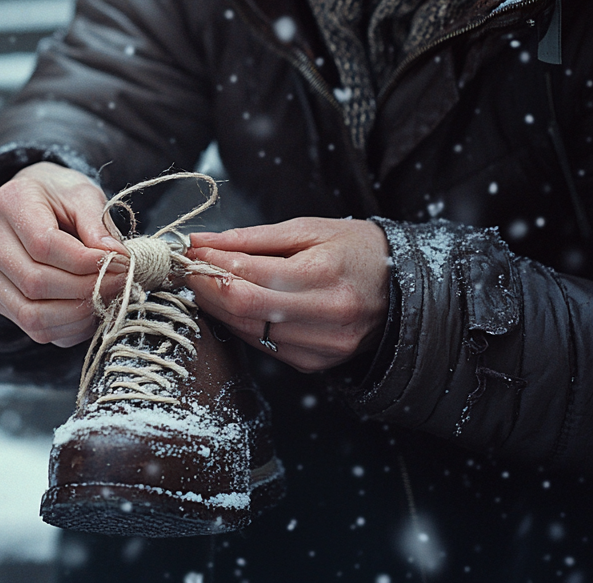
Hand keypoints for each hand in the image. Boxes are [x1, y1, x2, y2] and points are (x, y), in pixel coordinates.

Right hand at [0, 162, 126, 347]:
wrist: (35, 202)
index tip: (120, 261)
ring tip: (109, 297)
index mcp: (9, 204)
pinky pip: (35, 329)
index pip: (44, 245)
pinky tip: (91, 310)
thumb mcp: (83, 195)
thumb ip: (97, 225)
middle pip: (36, 283)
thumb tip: (116, 258)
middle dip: (87, 288)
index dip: (86, 261)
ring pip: (32, 315)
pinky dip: (70, 328)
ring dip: (78, 314)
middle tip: (122, 281)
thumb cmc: (60, 195)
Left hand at [187, 218, 390, 372]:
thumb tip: (203, 241)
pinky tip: (235, 305)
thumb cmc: (355, 250)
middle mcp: (324, 315)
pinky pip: (262, 345)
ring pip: (247, 330)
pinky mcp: (314, 363)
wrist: (402, 290)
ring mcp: (320, 345)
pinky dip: (241, 324)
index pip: (247, 273)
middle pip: (241, 307)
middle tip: (189, 267)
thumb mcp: (308, 229)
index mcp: (323, 274)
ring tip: (207, 283)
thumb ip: (251, 237)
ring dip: (218, 307)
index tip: (190, 248)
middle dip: (205, 286)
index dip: (209, 261)